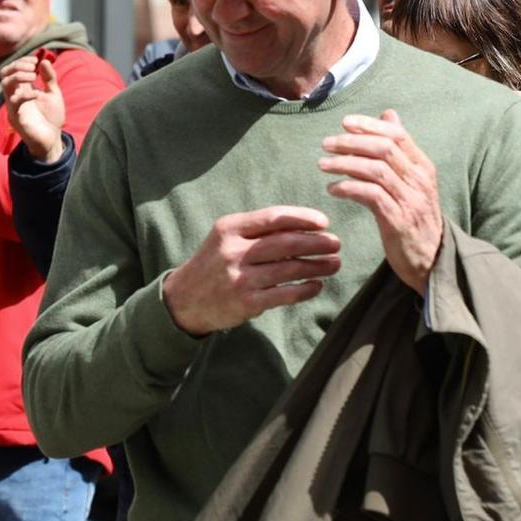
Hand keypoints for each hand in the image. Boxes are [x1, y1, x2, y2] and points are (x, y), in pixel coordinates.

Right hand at [1, 54, 66, 164]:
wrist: (52, 138)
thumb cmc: (51, 117)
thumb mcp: (54, 93)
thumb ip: (49, 78)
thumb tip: (44, 60)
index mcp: (23, 88)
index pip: (13, 68)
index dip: (22, 61)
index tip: (36, 60)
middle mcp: (15, 94)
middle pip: (4, 73)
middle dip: (17, 65)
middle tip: (33, 67)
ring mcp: (14, 105)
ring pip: (5, 84)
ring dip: (19, 75)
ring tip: (34, 75)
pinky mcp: (16, 117)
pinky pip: (14, 102)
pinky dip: (25, 95)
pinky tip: (37, 94)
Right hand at [159, 206, 341, 335]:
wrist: (185, 299)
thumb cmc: (214, 262)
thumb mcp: (227, 238)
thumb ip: (259, 231)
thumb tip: (305, 228)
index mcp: (229, 228)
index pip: (273, 218)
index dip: (302, 218)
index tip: (324, 222)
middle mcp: (233, 251)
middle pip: (286, 243)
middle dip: (316, 242)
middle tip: (336, 244)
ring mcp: (240, 278)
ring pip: (289, 268)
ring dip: (317, 266)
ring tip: (334, 264)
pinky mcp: (246, 302)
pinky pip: (285, 294)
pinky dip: (305, 289)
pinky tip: (317, 285)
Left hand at [318, 111, 443, 293]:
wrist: (432, 260)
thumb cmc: (415, 216)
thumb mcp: (412, 179)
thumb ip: (399, 149)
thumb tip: (389, 114)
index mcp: (422, 167)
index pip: (397, 135)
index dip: (370, 125)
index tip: (345, 123)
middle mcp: (419, 180)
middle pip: (384, 149)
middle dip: (352, 142)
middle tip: (327, 143)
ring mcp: (410, 200)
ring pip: (375, 170)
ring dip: (345, 164)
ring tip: (323, 165)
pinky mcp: (398, 221)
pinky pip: (371, 196)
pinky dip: (349, 188)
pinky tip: (333, 189)